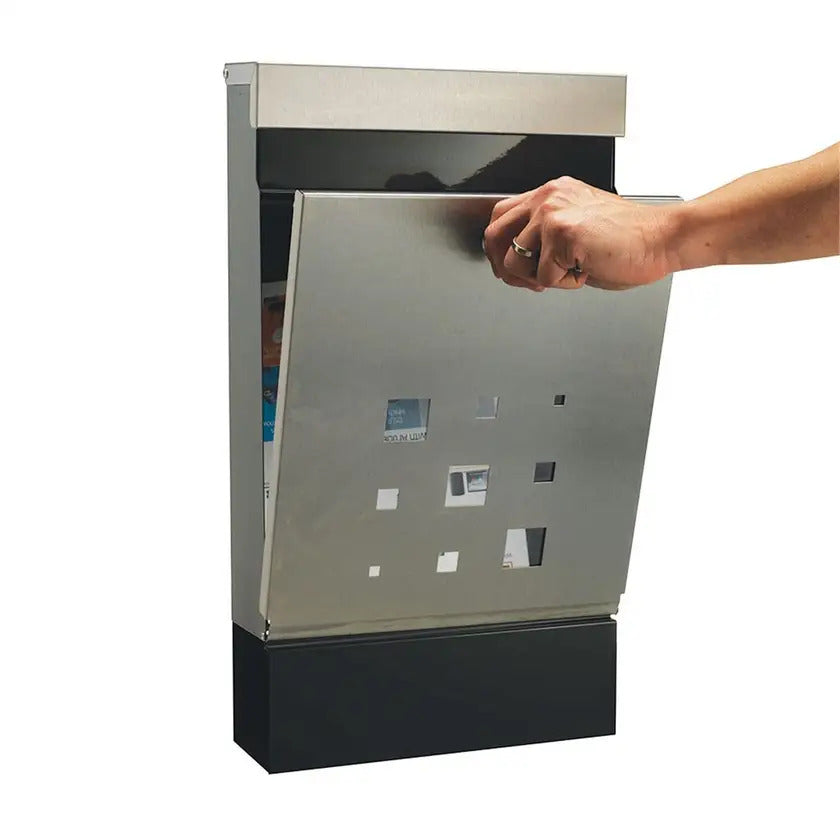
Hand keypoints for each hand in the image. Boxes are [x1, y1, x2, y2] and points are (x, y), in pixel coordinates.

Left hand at [483, 176, 676, 290]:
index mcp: (551, 194)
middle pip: (495, 235)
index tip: (511, 268)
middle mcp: (547, 198)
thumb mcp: (578, 228)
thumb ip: (546, 235)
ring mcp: (552, 214)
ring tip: (572, 270)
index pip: (501, 216)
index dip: (499, 248)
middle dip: (506, 268)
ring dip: (540, 278)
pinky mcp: (562, 234)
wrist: (662, 238)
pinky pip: (544, 277)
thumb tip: (517, 260)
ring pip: (515, 261)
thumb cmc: (630, 239)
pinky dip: (566, 284)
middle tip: (529, 282)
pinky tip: (588, 269)